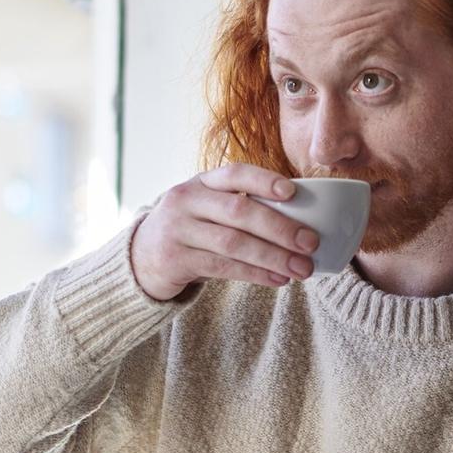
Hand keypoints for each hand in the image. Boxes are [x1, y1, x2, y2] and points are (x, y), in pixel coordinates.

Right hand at [130, 163, 318, 301]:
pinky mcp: (176, 259)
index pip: (235, 173)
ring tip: (301, 268)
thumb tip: (302, 222)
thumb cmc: (191, 231)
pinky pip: (223, 267)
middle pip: (239, 211)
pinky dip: (255, 274)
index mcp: (201, 182)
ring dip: (273, 257)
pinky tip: (277, 279)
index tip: (294, 192)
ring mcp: (178, 230)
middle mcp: (187, 201)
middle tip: (310, 242)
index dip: (265, 181)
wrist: (141, 257)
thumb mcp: (206, 209)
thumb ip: (240, 208)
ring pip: (233, 243)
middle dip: (280, 228)